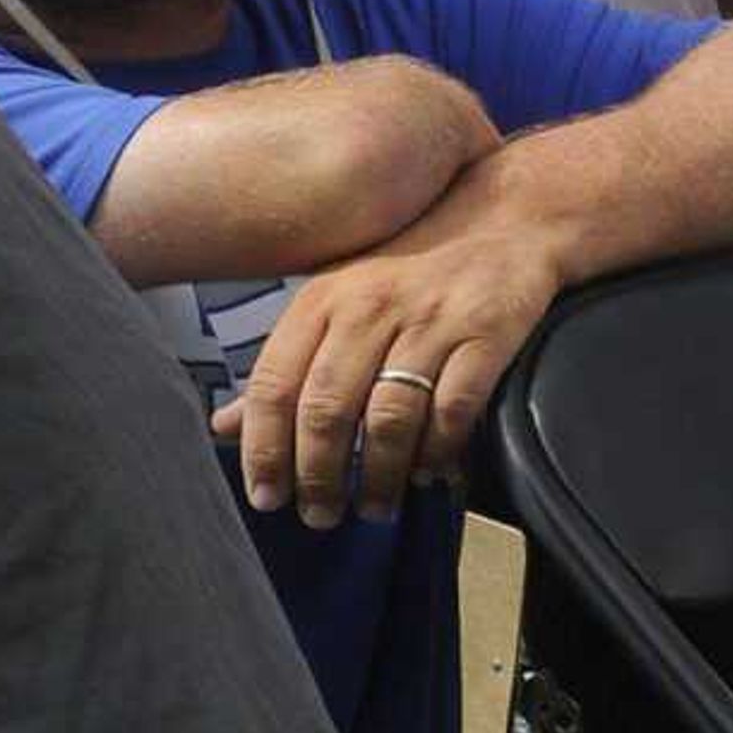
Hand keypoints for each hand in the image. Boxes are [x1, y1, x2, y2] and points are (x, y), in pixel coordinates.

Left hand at [213, 223, 558, 527]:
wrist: (508, 215)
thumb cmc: (413, 265)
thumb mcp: (338, 299)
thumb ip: (287, 363)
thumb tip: (224, 426)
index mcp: (323, 299)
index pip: (274, 385)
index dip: (264, 450)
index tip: (266, 497)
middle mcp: (370, 307)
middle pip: (327, 409)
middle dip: (318, 476)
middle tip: (320, 516)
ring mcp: (431, 319)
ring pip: (388, 417)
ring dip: (377, 475)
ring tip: (374, 507)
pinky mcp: (487, 331)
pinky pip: (453, 408)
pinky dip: (438, 449)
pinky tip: (429, 471)